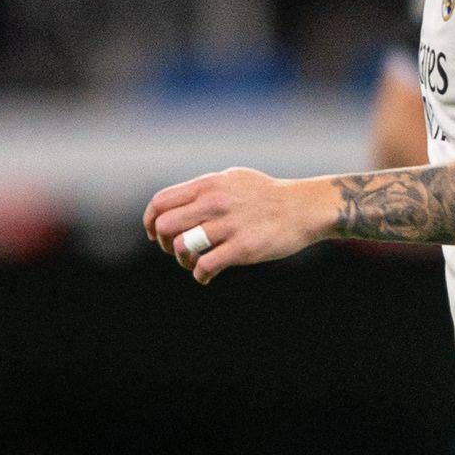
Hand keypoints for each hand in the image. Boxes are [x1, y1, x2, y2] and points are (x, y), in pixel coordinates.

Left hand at [145, 167, 334, 283]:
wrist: (303, 208)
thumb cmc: (267, 195)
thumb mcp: (233, 179)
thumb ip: (205, 188)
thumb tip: (179, 202)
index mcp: (209, 185)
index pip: (161, 202)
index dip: (151, 221)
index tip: (155, 234)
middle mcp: (214, 202)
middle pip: (165, 225)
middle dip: (164, 242)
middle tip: (175, 250)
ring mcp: (228, 225)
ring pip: (182, 246)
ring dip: (182, 260)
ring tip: (194, 263)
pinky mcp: (243, 248)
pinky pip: (206, 265)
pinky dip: (200, 275)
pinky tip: (206, 276)